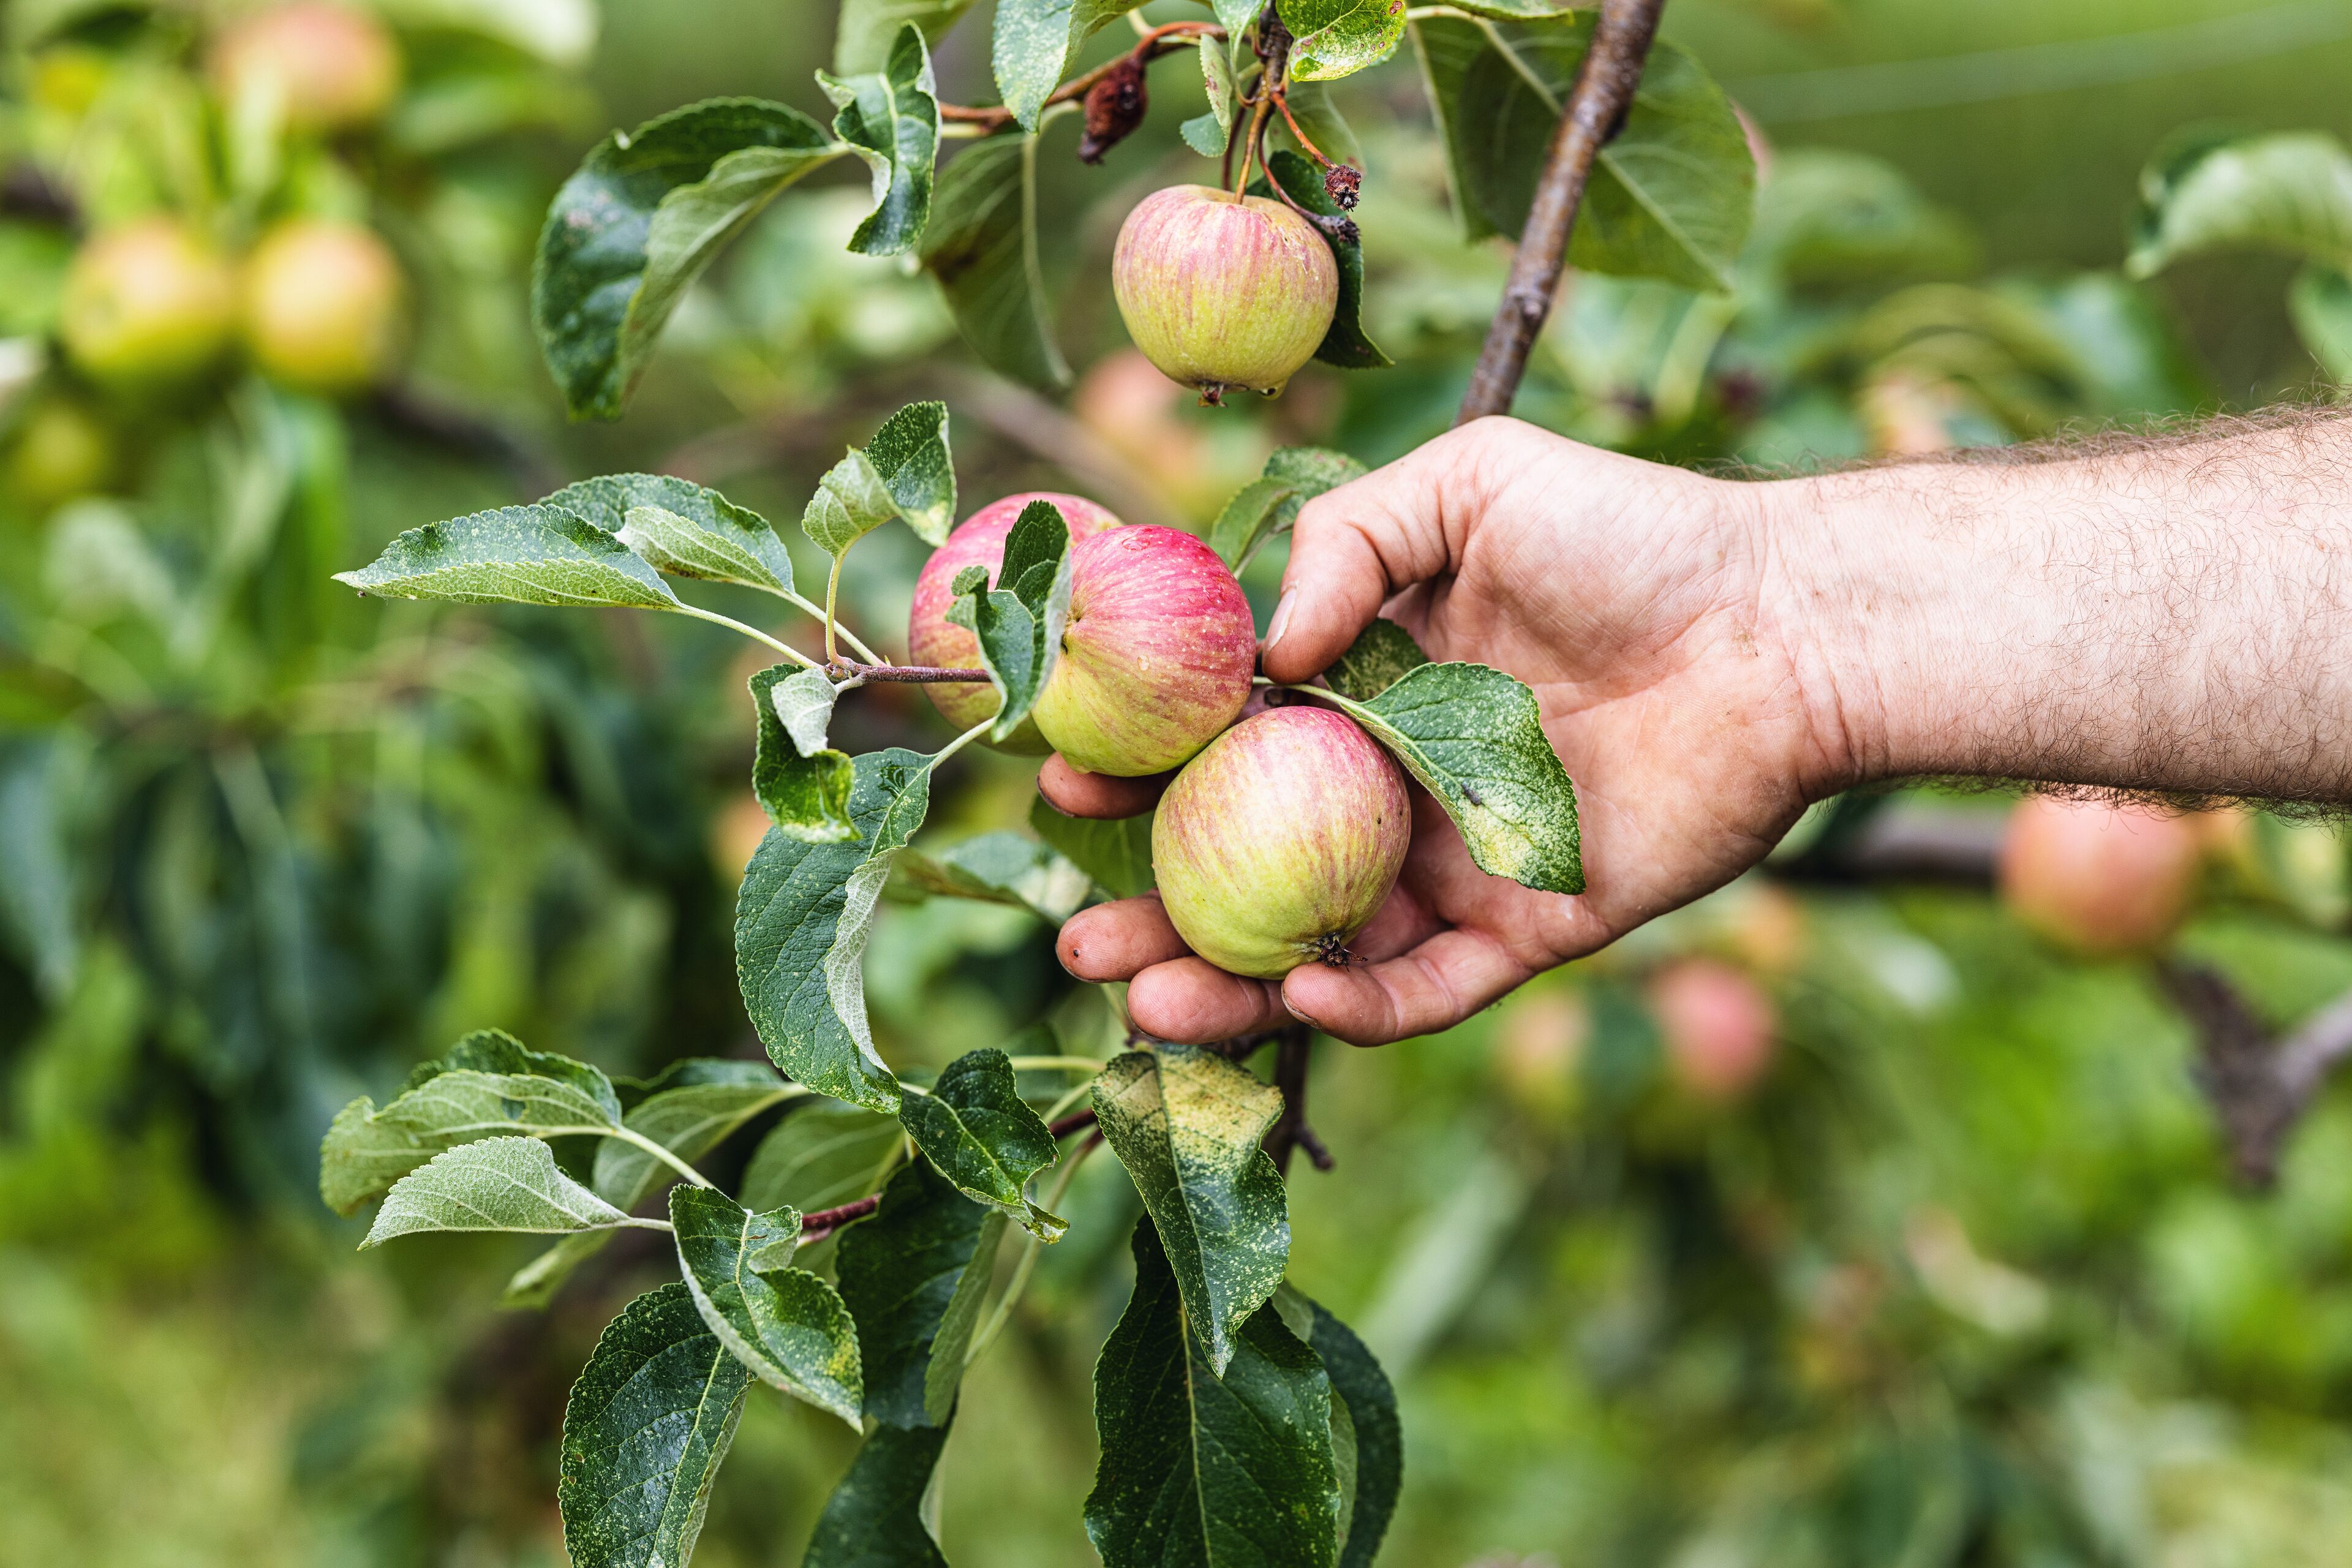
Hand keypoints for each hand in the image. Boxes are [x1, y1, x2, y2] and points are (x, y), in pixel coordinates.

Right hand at [1046, 416, 1856, 1045]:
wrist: (1777, 625)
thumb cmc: (1629, 536)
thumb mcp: (1471, 481)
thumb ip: (1346, 540)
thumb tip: (1262, 652)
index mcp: (1367, 688)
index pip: (1228, 744)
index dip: (1145, 767)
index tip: (1067, 775)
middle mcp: (1396, 787)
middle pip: (1251, 865)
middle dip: (1156, 907)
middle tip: (1080, 931)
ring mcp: (1457, 866)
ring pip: (1317, 944)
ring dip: (1226, 982)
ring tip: (1142, 994)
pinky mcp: (1528, 930)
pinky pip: (1426, 988)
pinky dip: (1356, 1002)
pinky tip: (1293, 989)